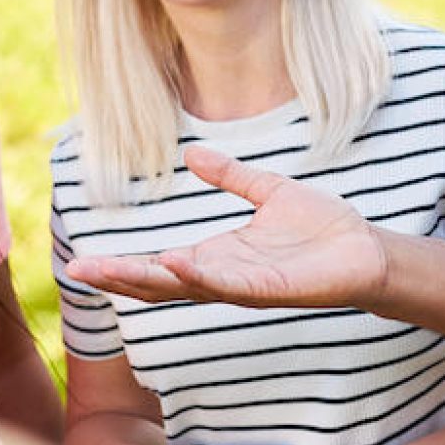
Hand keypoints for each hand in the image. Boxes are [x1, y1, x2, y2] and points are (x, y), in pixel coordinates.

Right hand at [66, 147, 387, 308]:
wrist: (367, 250)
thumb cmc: (321, 229)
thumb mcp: (267, 192)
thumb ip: (230, 176)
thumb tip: (190, 155)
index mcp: (218, 257)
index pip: (159, 265)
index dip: (122, 265)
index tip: (82, 262)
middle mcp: (224, 276)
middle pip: (160, 281)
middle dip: (119, 277)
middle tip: (77, 270)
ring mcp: (245, 286)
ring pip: (186, 285)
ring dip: (148, 278)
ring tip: (107, 271)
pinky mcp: (272, 289)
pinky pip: (230, 285)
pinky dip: (202, 275)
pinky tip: (175, 262)